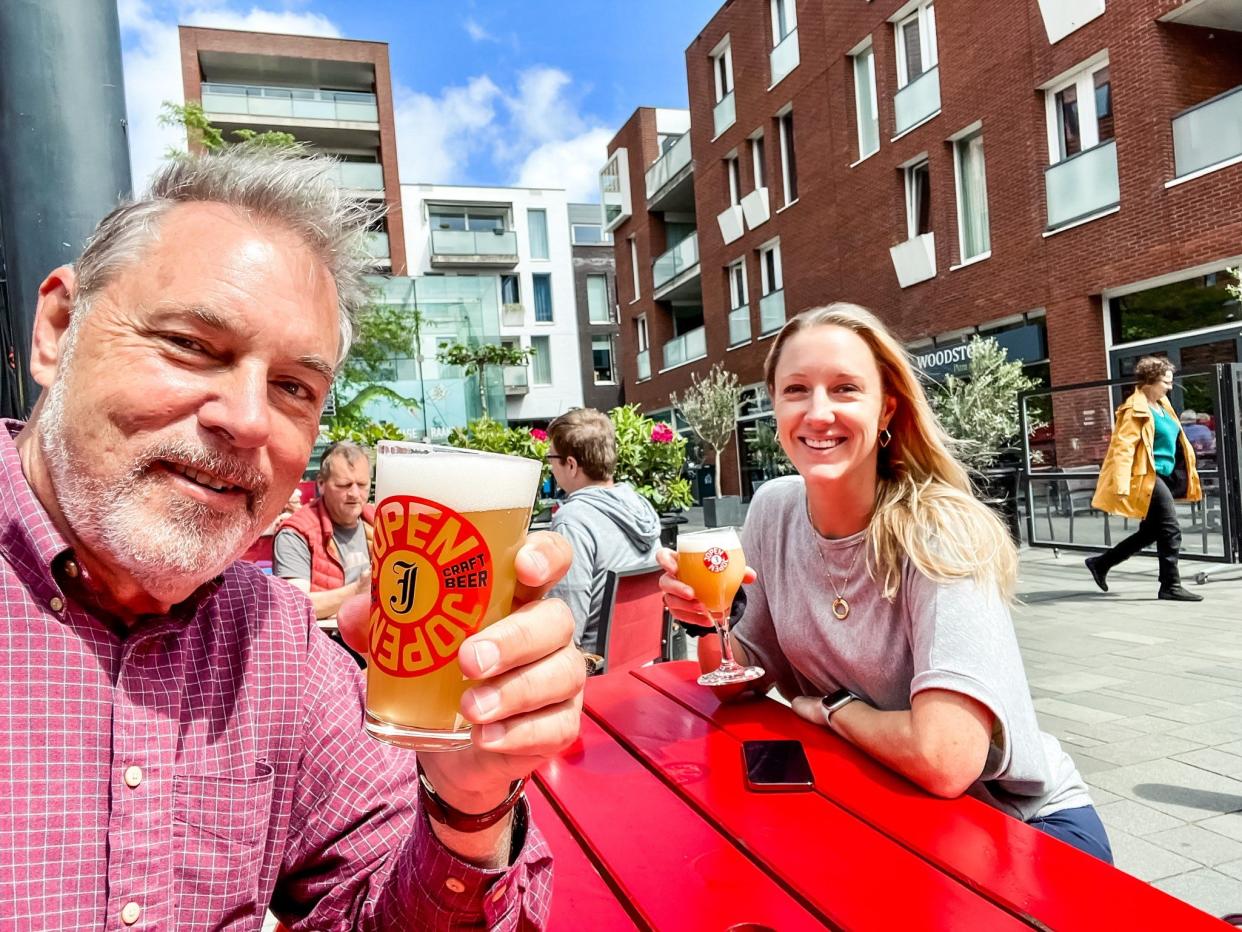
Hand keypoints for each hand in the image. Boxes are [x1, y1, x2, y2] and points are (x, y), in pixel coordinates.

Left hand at [337, 531, 584, 810]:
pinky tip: (485, 736)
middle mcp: (547, 631)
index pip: (551, 558)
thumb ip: (381, 620)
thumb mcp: (403, 638)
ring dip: (514, 692)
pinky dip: (519, 733)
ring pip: (561, 674)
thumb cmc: (436, 670)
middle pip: (556, 619)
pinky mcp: (559, 724)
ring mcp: (560, 678)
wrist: (448, 746)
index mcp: (516, 595)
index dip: (547, 555)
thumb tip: (358, 615)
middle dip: (515, 639)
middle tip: (468, 659)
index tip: (524, 567)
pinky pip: (555, 726)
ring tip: (469, 709)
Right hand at [656, 546, 755, 626]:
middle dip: (677, 589)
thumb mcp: (723, 569)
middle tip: (692, 594)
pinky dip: (693, 619)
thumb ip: (736, 570)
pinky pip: (680, 615)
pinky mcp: (678, 609)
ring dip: (685, 606)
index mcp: (679, 561)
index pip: (663, 556)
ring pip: (671, 601)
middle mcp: (672, 577)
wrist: (712, 592)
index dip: (664, 561)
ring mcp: (673, 594)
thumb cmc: (711, 574)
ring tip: (702, 609)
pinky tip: (705, 620)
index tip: (674, 568)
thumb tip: (751, 576)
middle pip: (665, 582)